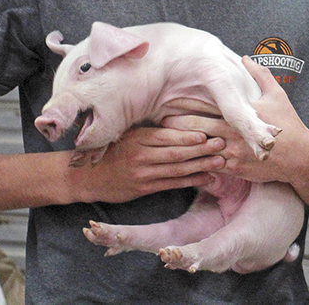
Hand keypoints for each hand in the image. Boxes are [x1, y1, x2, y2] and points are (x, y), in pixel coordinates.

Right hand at [67, 125, 222, 203]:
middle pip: (176, 153)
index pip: (167, 136)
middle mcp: (141, 156)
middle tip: (222, 143)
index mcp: (138, 138)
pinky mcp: (143, 188)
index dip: (189, 135)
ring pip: (176, 170)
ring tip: (220, 161)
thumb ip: (152, 131)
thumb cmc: (112, 150)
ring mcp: (142, 174)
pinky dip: (191, 181)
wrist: (86, 176)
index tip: (208, 131)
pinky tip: (207, 178)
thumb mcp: (128, 134)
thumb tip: (182, 120)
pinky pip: (171, 184)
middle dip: (201, 149)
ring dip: (201, 165)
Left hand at [160, 56, 308, 184]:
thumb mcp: (276, 94)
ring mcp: (232, 153)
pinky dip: (194, 164)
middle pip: (198, 128)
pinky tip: (180, 161)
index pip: (207, 107)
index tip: (169, 98)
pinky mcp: (234, 170)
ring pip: (200, 149)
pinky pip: (209, 167)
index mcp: (239, 113)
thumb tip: (246, 58)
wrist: (299, 157)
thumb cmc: (289, 123)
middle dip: (177, 124)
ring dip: (182, 145)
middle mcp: (233, 133)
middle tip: (158, 118)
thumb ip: (259, 75)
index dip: (187, 103)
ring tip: (163, 141)